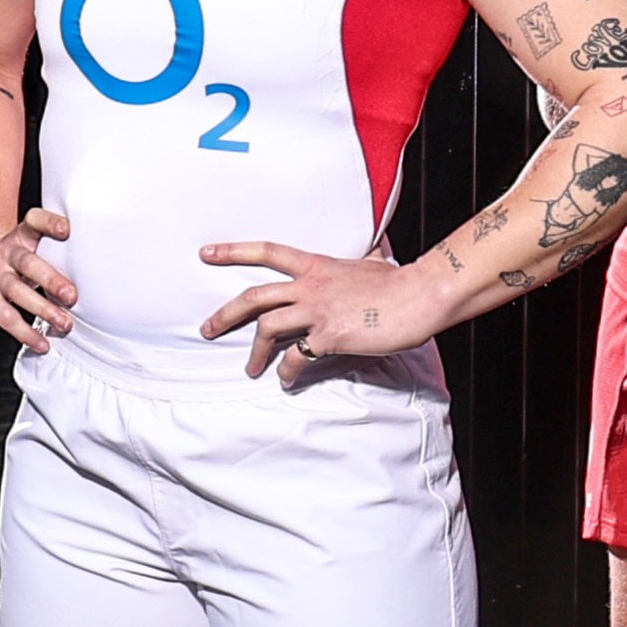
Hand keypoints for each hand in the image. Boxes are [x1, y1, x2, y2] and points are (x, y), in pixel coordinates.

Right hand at [0, 208, 80, 345]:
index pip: (34, 221)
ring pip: (18, 291)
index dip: (48, 223)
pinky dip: (25, 333)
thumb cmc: (20, 260)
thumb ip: (58, 250)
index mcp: (23, 235)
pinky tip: (41, 343)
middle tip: (72, 296)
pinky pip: (5, 316)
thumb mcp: (34, 245)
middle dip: (51, 280)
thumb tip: (103, 266)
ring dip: (43, 309)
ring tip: (64, 324)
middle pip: (28, 262)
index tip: (66, 230)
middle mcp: (7, 251)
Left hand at [195, 241, 453, 381]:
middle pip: (254, 297)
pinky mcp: (329, 336)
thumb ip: (364, 255)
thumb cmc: (402, 280)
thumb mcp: (375, 259)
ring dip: (255, 352)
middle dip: (225, 314)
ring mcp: (318, 311)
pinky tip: (286, 380)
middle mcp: (310, 286)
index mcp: (316, 265)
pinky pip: (296, 357)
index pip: (266, 251)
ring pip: (268, 328)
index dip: (232, 251)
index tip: (205, 253)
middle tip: (206, 329)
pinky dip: (286, 372)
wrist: (421, 295)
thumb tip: (373, 245)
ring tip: (251, 369)